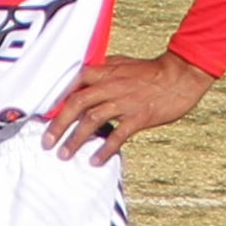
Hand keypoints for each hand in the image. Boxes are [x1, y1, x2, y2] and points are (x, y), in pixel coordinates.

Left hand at [45, 54, 212, 162]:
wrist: (181, 75)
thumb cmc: (151, 71)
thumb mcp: (122, 64)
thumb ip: (102, 71)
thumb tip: (80, 81)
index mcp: (105, 71)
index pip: (73, 84)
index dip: (56, 100)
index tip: (44, 116)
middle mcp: (111, 85)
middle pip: (76, 103)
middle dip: (58, 124)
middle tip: (46, 142)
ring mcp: (125, 101)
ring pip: (92, 120)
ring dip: (75, 139)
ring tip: (64, 154)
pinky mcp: (140, 116)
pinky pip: (118, 135)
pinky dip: (105, 149)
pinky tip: (95, 160)